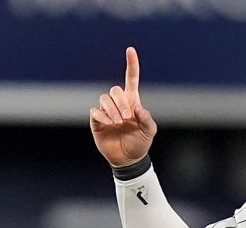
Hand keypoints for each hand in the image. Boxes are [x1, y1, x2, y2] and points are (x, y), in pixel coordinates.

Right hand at [90, 47, 156, 167]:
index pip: (131, 79)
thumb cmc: (140, 143)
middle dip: (122, 103)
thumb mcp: (150, 131)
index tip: (130, 49)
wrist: (128, 159)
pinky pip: (95, 111)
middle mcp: (118, 104)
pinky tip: (110, 125)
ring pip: (104, 98)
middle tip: (127, 118)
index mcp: (132, 102)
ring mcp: (106, 111)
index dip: (131, 65)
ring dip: (112, 110)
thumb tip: (135, 106)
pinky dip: (103, 116)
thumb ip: (146, 118)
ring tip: (119, 122)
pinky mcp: (96, 120)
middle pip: (115, 90)